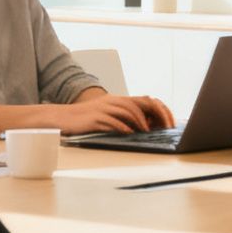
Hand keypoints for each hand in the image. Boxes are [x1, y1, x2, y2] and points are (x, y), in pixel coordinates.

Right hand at [49, 94, 171, 134]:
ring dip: (139, 121)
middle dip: (154, 114)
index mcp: (118, 100)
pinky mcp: (95, 118)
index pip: (144, 101)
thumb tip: (143, 127)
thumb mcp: (107, 115)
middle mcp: (112, 101)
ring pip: (127, 110)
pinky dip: (122, 126)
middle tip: (164, 127)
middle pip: (139, 103)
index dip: (158, 110)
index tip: (168, 122)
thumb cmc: (86, 119)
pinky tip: (129, 133)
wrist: (63, 117)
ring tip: (147, 130)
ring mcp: (103, 109)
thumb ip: (124, 118)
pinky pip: (111, 121)